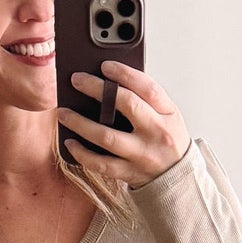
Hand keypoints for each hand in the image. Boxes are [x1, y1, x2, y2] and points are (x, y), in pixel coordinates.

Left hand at [56, 61, 190, 188]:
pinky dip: (82, 153)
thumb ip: (145, 99)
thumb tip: (109, 81)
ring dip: (81, 123)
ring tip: (63, 113)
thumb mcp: (167, 115)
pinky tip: (70, 143)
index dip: (125, 73)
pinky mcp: (129, 173)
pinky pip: (101, 164)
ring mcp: (142, 155)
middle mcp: (156, 133)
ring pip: (108, 137)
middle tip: (77, 80)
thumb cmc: (167, 140)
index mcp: (167, 113)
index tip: (105, 65)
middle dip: (98, 89)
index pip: (148, 88)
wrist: (178, 177)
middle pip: (127, 105)